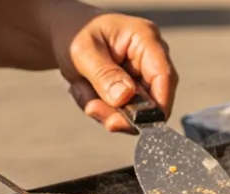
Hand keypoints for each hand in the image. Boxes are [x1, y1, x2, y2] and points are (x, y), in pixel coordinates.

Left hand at [55, 12, 177, 132]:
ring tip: (80, 87)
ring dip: (105, 109)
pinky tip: (85, 89)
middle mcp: (151, 60)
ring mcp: (143, 78)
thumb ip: (104, 75)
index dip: (158, 104)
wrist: (65, 34)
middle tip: (91, 109)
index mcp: (145, 39)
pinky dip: (101, 108)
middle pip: (152, 100)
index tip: (136, 123)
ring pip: (135, 112)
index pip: (164, 76)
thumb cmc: (74, 33)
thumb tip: (124, 98)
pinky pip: (123, 114)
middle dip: (121, 112)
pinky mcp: (133, 93)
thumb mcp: (83, 51)